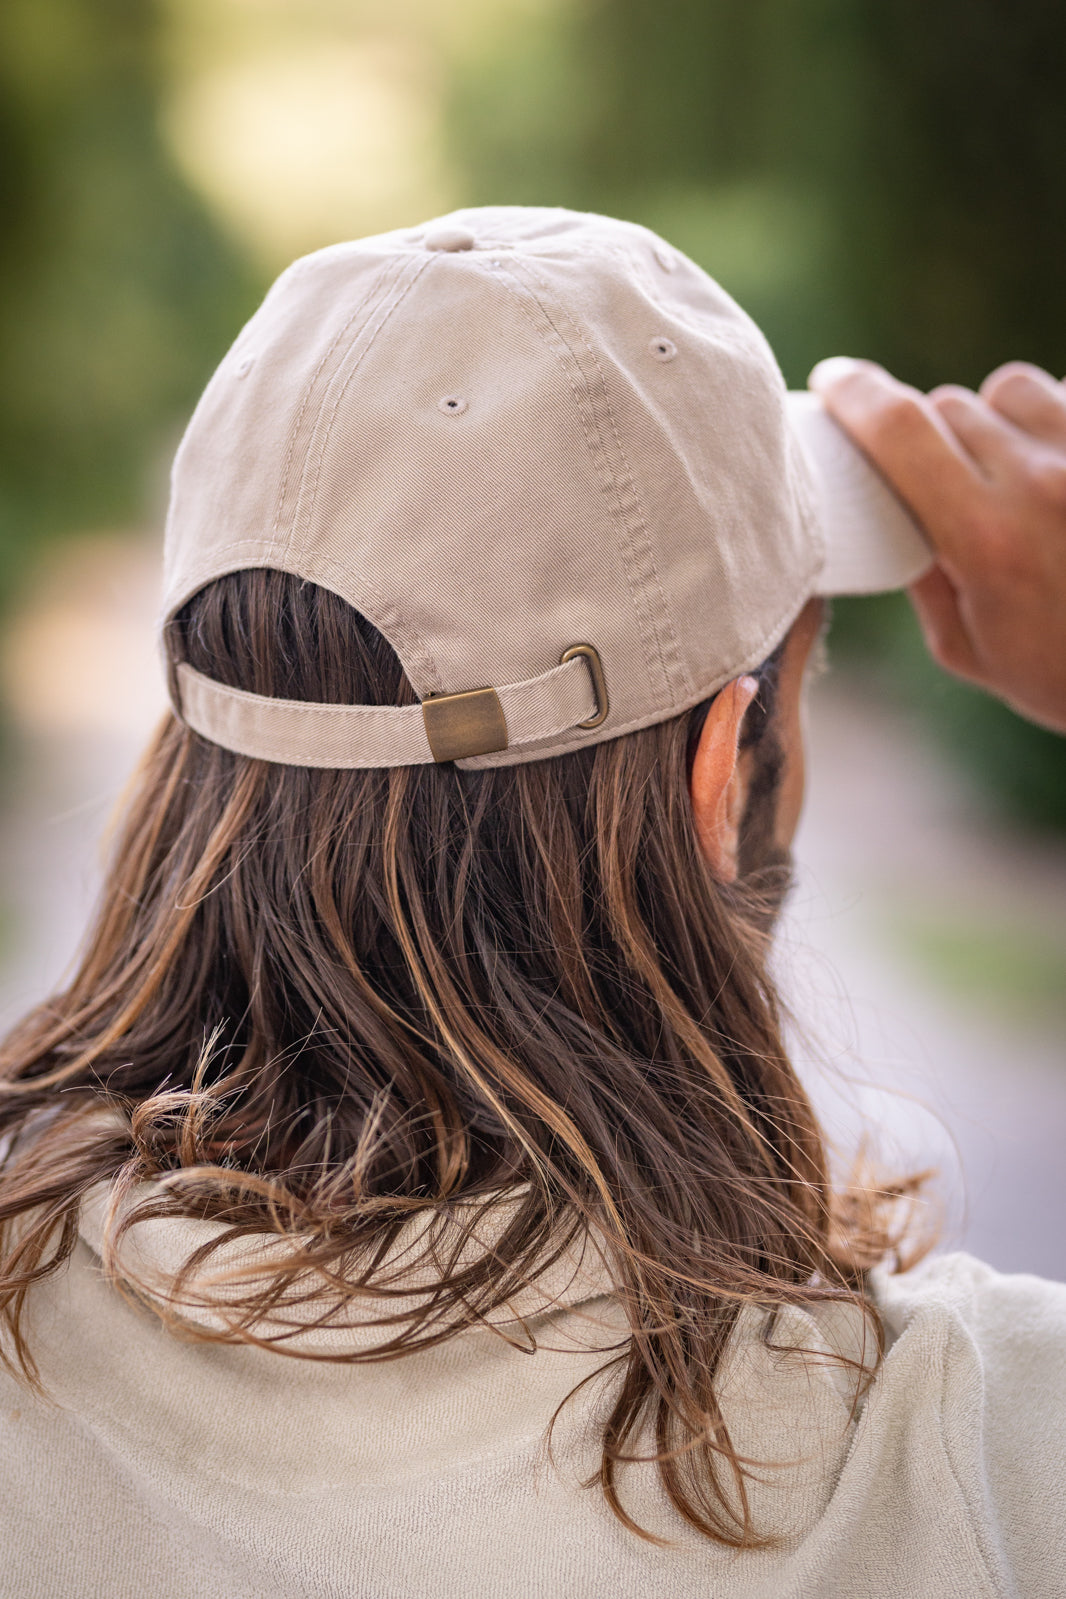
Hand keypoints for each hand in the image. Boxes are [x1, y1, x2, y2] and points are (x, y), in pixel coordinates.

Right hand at [809, 356, 1065, 733]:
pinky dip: (1050, 423)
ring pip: (1009, 389)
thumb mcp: (972, 651)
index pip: (899, 429)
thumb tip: (893, 519)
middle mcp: (1041, 482)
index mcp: (985, 538)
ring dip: (993, 418)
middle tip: (939, 480)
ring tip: (1008, 470)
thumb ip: (923, 579)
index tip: (833, 382)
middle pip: (948, 408)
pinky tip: (1055, 470)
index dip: (854, 393)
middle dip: (927, 433)